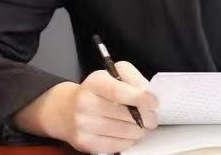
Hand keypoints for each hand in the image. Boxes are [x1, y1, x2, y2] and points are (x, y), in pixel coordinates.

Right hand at [14, 61, 158, 153]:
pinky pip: (114, 145)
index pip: (119, 91)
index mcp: (94, 82)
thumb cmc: (96, 90)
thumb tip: (149, 94)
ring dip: (139, 131)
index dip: (141, 98)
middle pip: (124, 114)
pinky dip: (128, 141)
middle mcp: (85, 102)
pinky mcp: (84, 142)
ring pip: (122, 131)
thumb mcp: (111, 75)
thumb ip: (132, 79)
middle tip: (153, 118)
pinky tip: (130, 135)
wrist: (65, 110)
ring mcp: (83, 124)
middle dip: (145, 118)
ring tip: (144, 127)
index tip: (155, 102)